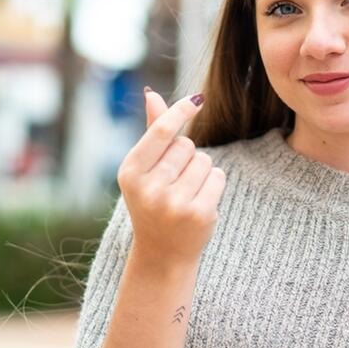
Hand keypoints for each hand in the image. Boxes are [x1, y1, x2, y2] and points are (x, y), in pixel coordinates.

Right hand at [116, 88, 225, 271]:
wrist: (162, 254)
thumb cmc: (152, 203)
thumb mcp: (144, 169)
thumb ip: (152, 131)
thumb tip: (152, 93)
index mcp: (130, 172)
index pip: (162, 131)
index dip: (181, 112)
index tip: (198, 99)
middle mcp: (149, 187)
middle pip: (187, 145)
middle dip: (186, 157)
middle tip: (174, 182)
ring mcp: (174, 203)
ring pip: (205, 160)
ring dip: (201, 172)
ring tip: (185, 194)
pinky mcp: (199, 214)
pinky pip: (218, 177)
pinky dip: (214, 185)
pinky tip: (199, 203)